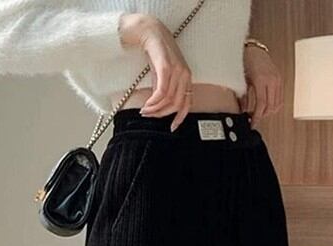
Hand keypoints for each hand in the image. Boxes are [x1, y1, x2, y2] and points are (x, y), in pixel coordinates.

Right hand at [118, 14, 192, 130]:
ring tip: (145, 110)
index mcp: (186, 77)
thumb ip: (163, 89)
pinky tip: (147, 105)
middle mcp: (185, 74)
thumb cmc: (155, 51)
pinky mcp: (166, 67)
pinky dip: (153, 102)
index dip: (180, 118)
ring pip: (168, 100)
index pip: (188, 103)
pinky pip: (162, 92)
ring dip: (155, 109)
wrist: (148, 31)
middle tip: (149, 115)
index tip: (172, 127)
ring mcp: (177, 70)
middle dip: (161, 114)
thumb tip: (158, 106)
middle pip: (176, 104)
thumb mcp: (162, 74)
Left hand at [240, 44, 282, 127]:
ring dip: (268, 112)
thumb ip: (244, 98)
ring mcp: (278, 79)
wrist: (254, 50)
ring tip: (260, 112)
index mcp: (261, 80)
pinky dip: (274, 105)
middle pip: (271, 107)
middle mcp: (272, 80)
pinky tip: (266, 106)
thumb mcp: (242, 81)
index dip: (257, 117)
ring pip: (277, 104)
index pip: (262, 105)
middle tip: (254, 118)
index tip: (253, 123)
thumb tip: (243, 111)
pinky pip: (280, 98)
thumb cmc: (246, 62)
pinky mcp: (280, 80)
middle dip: (262, 115)